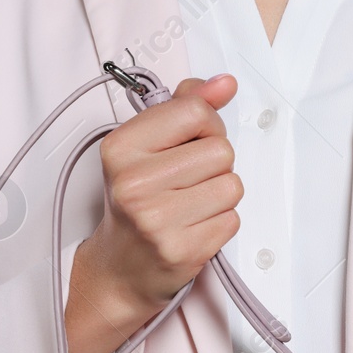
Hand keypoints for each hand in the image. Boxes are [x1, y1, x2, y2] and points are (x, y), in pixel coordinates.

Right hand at [64, 75, 242, 352]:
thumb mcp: (147, 146)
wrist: (121, 269)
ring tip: (191, 205)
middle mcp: (133, 183)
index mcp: (120, 148)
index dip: (207, 125)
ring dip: (221, 195)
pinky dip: (221, 222)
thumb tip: (225, 83)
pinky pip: (232, 219)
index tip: (192, 142)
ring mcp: (157, 221)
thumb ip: (185, 107)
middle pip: (221, 151)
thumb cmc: (137, 200)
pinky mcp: (181, 251)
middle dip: (215, 164)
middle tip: (188, 181)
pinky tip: (194, 227)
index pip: (194, 112)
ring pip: (232, 185)